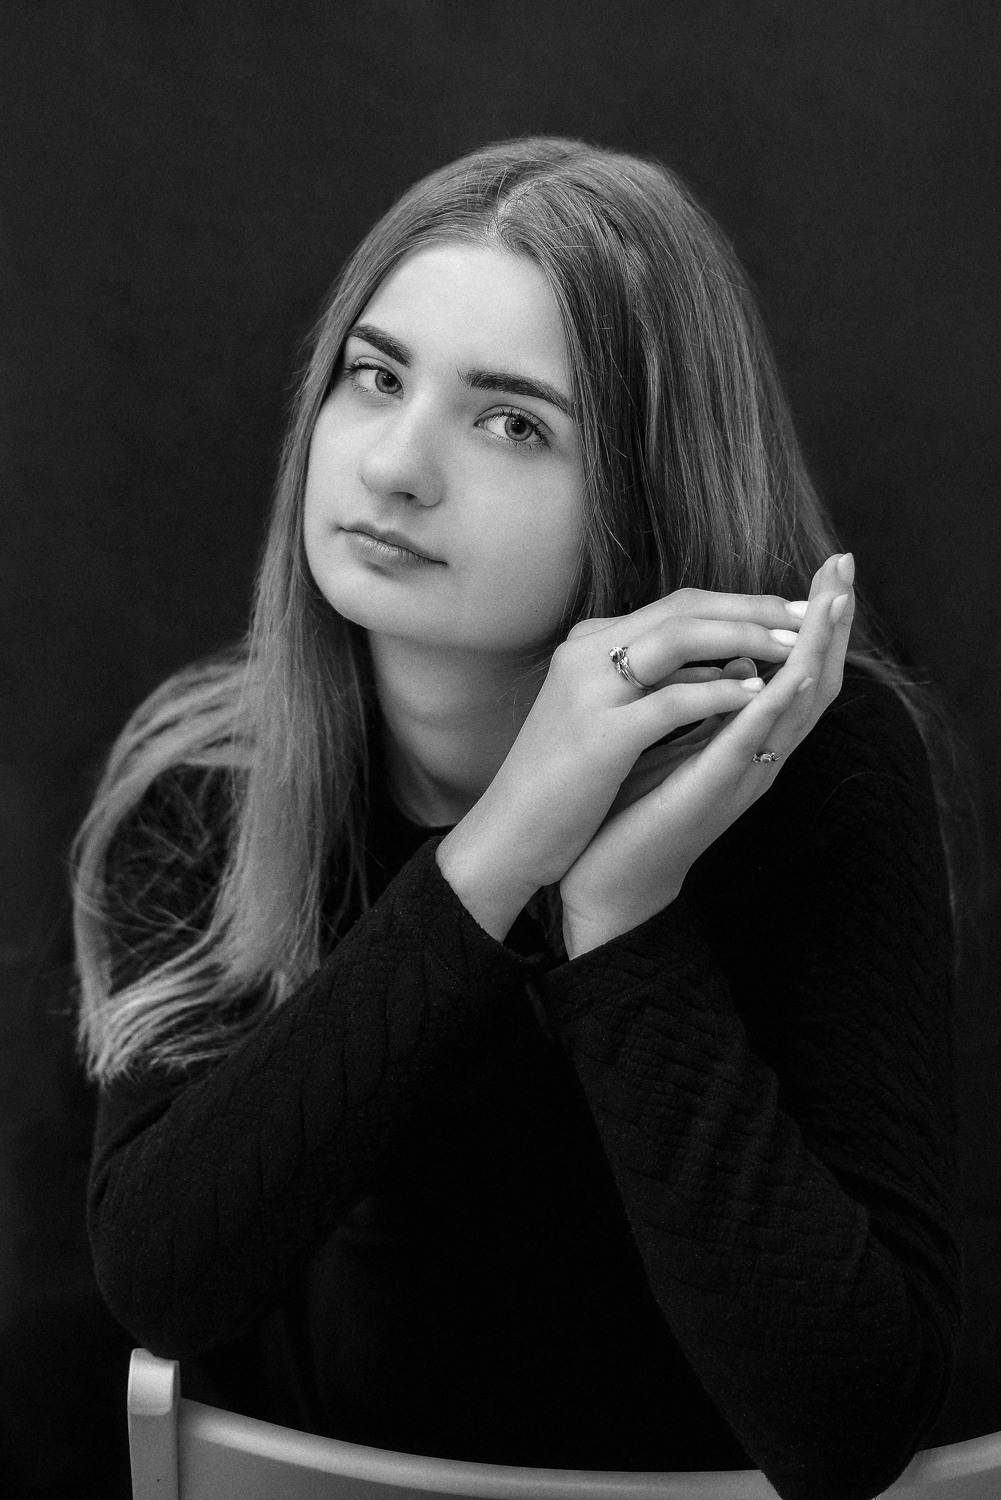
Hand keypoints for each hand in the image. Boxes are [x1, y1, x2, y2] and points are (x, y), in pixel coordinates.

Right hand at [436, 580, 816, 940]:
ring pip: (679, 639)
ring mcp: (590, 691)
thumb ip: (649, 680)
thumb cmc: (561, 780)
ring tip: (796, 647)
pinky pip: (671, 701)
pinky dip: (718, 694)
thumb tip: (721, 661)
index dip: (738, 603)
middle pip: (683, 609)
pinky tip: (756, 696)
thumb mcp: (602, 713)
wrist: (509, 834)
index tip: (789, 612)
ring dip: (744, 638)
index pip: (677, 605)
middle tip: (811, 613)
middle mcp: (586, 653)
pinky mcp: (599, 736)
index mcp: (589, 645)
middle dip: (753, 609)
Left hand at [558, 553, 855, 956]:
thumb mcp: (673, 740)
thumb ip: (702, 703)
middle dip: (829, 620)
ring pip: (795, 706)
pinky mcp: (712, 792)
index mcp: (746, 738)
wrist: (608, 879)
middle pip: (812, 678)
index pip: (794, 668)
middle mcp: (756, 754)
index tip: (830, 568)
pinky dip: (776, 705)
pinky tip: (793, 672)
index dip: (813, 619)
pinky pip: (751, 742)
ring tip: (836, 602)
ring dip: (817, 651)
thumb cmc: (635, 809)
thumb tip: (718, 658)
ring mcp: (741, 775)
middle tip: (846, 565)